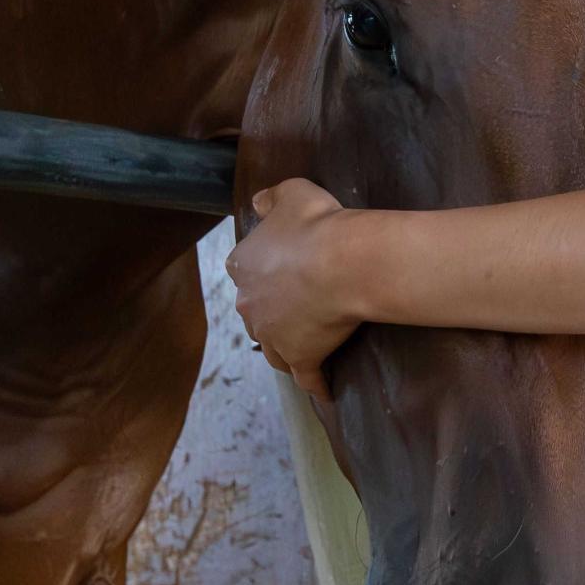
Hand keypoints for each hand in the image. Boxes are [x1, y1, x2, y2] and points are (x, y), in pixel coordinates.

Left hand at [225, 178, 360, 403]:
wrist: (342, 262)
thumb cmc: (316, 224)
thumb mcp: (292, 194)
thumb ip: (271, 199)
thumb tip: (257, 203)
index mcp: (243, 264)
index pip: (243, 270)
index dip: (261, 271)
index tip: (277, 271)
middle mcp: (249, 304)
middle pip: (255, 313)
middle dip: (269, 313)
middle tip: (295, 309)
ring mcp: (272, 335)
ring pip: (273, 349)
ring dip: (283, 349)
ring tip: (299, 350)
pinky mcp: (300, 357)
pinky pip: (306, 377)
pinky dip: (316, 384)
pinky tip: (324, 391)